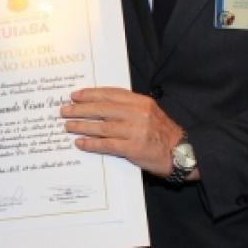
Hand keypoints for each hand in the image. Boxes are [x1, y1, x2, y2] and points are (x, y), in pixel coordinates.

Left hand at [60, 87, 183, 177]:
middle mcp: (137, 114)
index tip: (74, 95)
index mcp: (140, 101)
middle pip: (102, 108)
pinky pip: (107, 145)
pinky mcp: (134, 149)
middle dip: (80, 109)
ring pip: (101, 126)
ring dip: (82, 126)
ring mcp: (136, 131)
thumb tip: (98, 104)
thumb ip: (128, 106)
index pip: (110, 93)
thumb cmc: (162, 133)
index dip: (90, 94)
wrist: (183, 153)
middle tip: (64, 110)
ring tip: (68, 125)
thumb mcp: (148, 112)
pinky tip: (80, 143)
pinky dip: (91, 143)